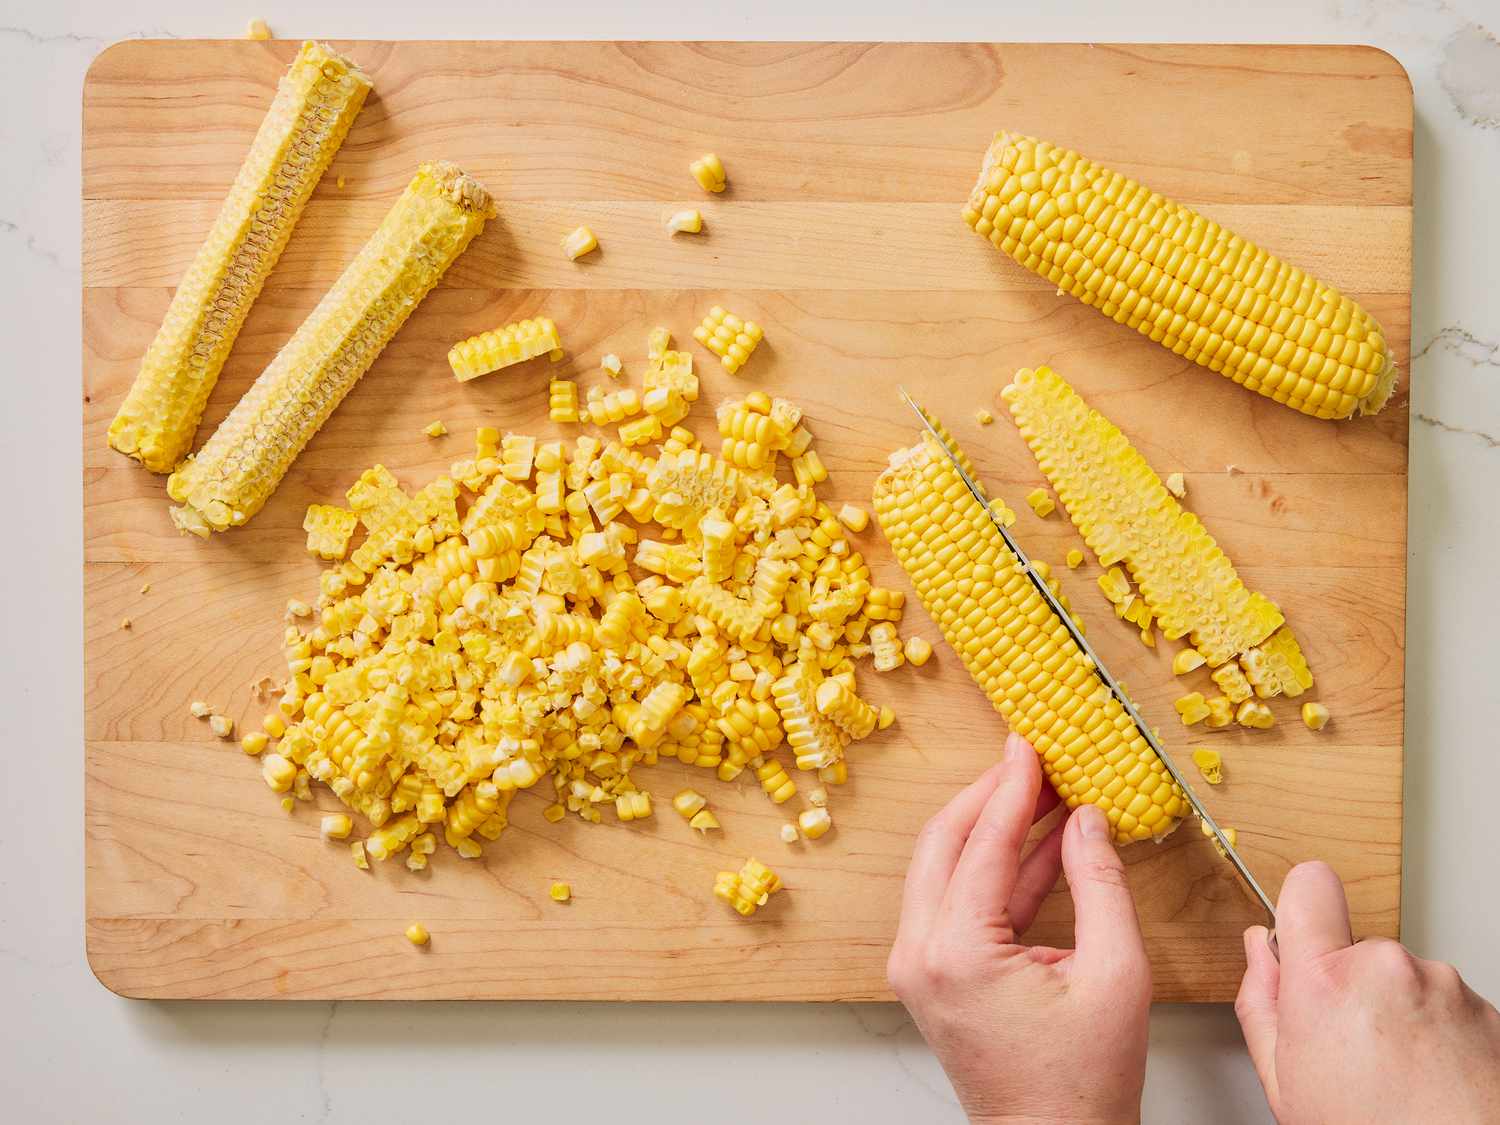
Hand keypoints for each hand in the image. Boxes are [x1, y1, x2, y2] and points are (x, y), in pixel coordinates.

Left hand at [887, 732, 1150, 1124]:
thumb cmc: (1082, 1082)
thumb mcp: (1115, 973)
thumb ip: (1102, 884)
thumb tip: (1088, 819)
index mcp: (957, 953)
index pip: (983, 844)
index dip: (1012, 786)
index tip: (1030, 744)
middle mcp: (919, 954)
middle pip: (946, 843)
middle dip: (991, 794)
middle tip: (1032, 759)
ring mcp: (917, 965)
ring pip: (945, 867)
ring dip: (993, 828)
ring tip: (1044, 792)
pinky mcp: (930, 973)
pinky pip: (956, 901)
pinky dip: (996, 871)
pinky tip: (1041, 845)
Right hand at [1236, 861, 1499, 1123]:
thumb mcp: (1284, 1083)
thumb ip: (1261, 1002)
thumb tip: (1260, 953)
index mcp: (1327, 982)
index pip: (1309, 886)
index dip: (1301, 906)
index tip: (1303, 931)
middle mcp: (1389, 969)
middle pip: (1355, 949)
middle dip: (1350, 986)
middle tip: (1350, 1047)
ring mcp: (1444, 986)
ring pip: (1403, 978)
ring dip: (1398, 1011)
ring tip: (1398, 1070)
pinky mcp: (1486, 1008)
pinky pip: (1444, 1002)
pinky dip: (1437, 1030)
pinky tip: (1432, 1074)